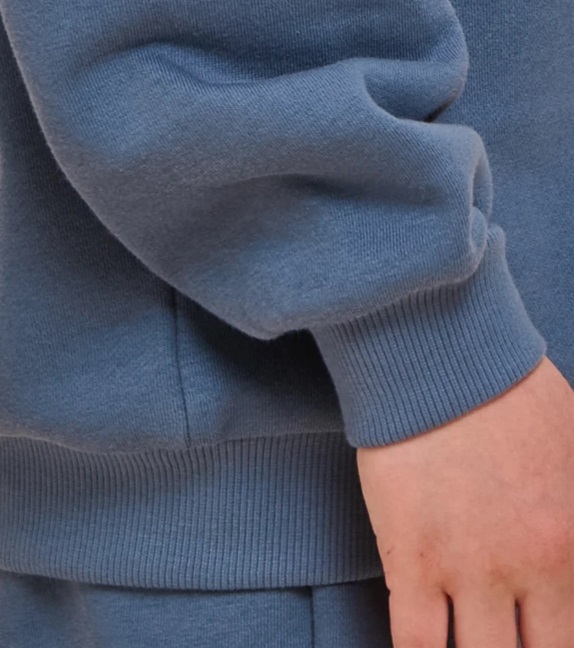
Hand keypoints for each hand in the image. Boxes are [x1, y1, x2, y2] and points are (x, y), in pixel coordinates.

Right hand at [356, 355, 573, 647]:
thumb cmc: (510, 389)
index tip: (534, 632)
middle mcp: (530, 568)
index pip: (571, 638)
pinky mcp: (411, 558)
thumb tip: (569, 548)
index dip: (554, 640)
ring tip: (464, 639)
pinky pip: (417, 644)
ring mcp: (468, 568)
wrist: (439, 352)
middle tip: (500, 636)